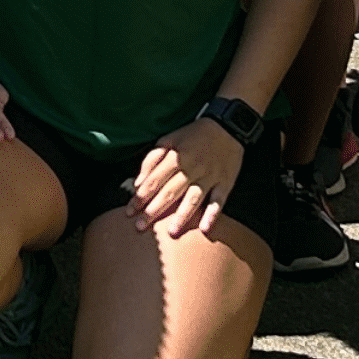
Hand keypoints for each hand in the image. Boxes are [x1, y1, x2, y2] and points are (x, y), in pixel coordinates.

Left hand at [128, 118, 241, 244]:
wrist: (229, 125)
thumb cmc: (194, 135)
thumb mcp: (169, 139)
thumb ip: (152, 160)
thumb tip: (138, 182)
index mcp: (176, 157)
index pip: (154, 181)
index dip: (140, 197)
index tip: (129, 211)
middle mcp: (192, 168)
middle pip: (170, 192)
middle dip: (153, 211)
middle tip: (140, 227)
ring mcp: (210, 177)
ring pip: (193, 199)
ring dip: (182, 216)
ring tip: (171, 233)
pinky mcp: (225, 182)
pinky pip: (219, 201)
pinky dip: (212, 215)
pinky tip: (205, 229)